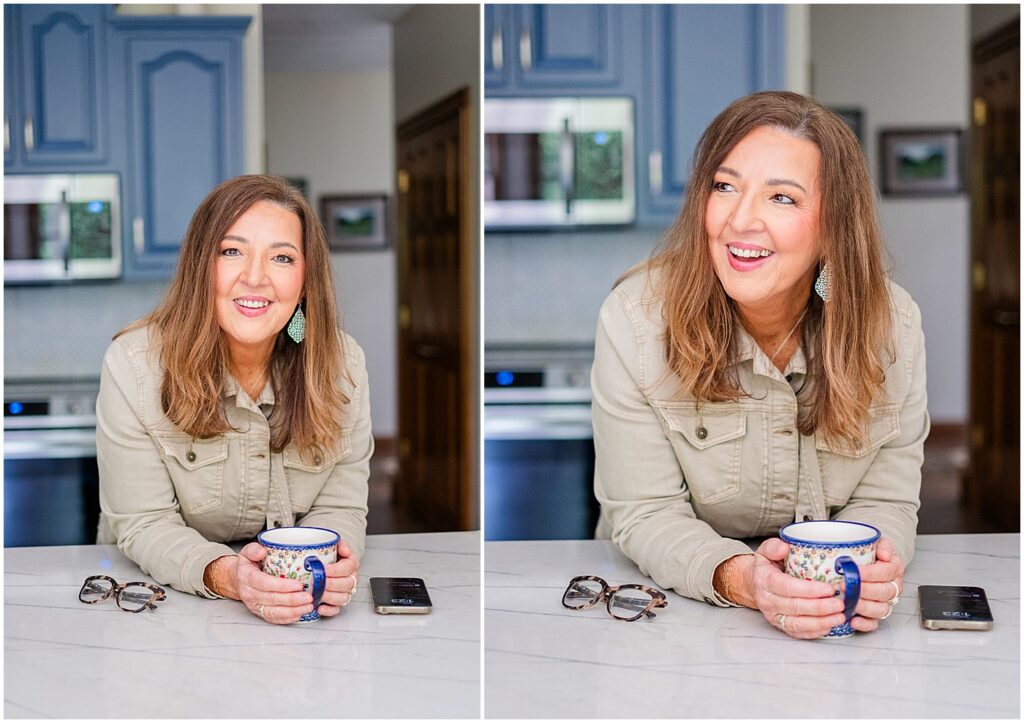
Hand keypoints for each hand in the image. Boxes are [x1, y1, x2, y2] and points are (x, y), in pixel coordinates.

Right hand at [234, 543, 313, 623]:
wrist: (238, 579)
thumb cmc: (248, 564)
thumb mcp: (247, 552)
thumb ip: (254, 550)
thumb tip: (262, 551)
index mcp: (247, 577)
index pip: (264, 583)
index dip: (282, 586)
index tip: (298, 585)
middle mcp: (249, 594)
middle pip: (271, 599)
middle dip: (292, 599)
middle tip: (308, 597)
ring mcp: (254, 605)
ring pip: (273, 612)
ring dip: (292, 611)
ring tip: (308, 607)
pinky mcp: (260, 613)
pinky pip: (273, 618)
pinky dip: (287, 618)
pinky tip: (300, 614)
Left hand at [314, 539, 359, 617]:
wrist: (328, 564)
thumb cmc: (330, 556)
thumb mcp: (335, 545)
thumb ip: (339, 544)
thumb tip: (343, 548)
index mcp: (352, 564)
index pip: (348, 567)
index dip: (336, 570)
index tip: (325, 569)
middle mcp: (351, 579)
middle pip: (346, 584)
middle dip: (331, 584)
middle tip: (318, 582)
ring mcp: (345, 592)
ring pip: (343, 597)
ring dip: (330, 596)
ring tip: (318, 593)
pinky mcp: (338, 603)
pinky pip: (337, 609)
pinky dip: (328, 610)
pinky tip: (320, 607)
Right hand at [731, 538, 847, 638]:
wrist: (752, 583)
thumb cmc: (765, 567)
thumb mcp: (765, 551)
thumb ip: (774, 547)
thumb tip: (785, 547)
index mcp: (764, 580)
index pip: (787, 587)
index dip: (809, 590)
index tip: (828, 589)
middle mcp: (767, 601)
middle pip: (795, 607)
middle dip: (820, 607)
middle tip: (839, 604)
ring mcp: (773, 615)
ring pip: (797, 623)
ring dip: (820, 622)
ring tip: (839, 617)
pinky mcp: (780, 626)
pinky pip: (798, 633)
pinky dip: (815, 631)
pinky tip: (829, 625)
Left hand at [847, 537, 904, 632]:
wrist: (873, 562)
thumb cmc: (872, 554)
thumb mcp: (877, 543)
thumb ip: (883, 545)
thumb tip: (884, 553)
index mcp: (894, 568)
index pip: (886, 572)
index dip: (870, 573)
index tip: (855, 571)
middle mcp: (893, 587)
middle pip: (884, 592)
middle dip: (863, 590)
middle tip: (845, 585)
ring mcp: (886, 602)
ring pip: (881, 609)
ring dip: (864, 606)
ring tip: (848, 601)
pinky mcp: (876, 614)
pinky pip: (874, 623)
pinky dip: (864, 624)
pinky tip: (854, 620)